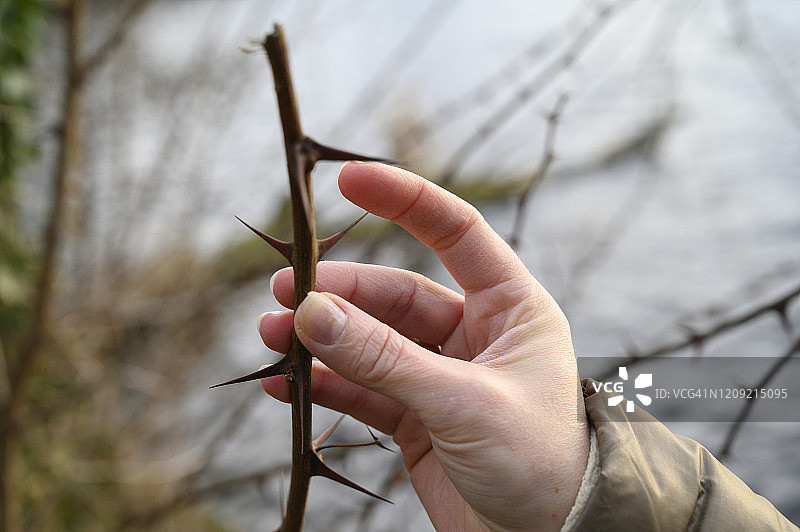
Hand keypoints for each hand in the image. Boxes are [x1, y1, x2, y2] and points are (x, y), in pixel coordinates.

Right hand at [259, 162, 589, 531]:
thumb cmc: (538, 463)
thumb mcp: (463, 402)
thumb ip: (386, 359)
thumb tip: (312, 313)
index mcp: (509, 307)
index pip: (455, 231)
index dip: (404, 200)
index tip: (349, 179)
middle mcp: (473, 332)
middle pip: (394, 293)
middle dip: (340, 291)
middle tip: (287, 292)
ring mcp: (440, 374)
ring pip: (371, 341)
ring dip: (323, 338)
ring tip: (274, 334)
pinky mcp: (415, 417)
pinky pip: (362, 389)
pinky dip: (326, 384)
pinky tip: (288, 381)